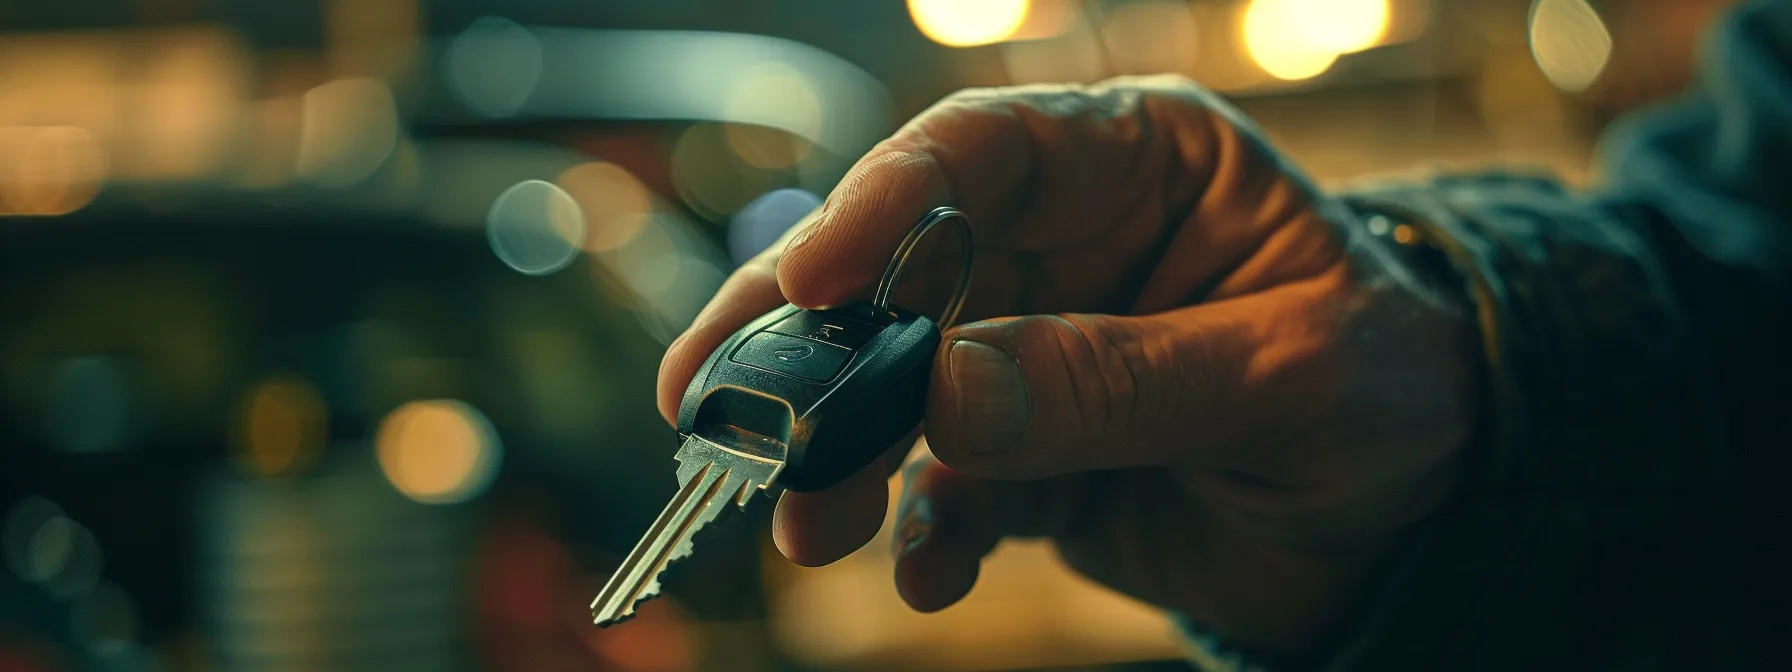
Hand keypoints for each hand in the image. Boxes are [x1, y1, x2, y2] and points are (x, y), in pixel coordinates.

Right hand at [658, 76, 1479, 656]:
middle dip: (805, 340)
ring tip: (804, 524)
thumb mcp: (1286, 372)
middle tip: (710, 398)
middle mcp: (1066, 248)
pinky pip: (950, 491)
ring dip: (843, 456)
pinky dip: (926, 533)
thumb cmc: (1390, 389)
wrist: (1420, 516)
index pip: (980, 152)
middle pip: (899, 273)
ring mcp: (1035, 357)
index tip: (808, 279)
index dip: (880, 202)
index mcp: (1136, 165)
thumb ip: (1120, 377)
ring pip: (900, 391)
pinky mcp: (1027, 459)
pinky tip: (927, 571)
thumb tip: (948, 397)